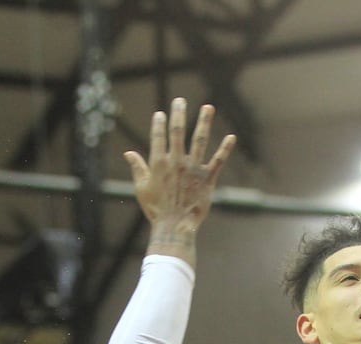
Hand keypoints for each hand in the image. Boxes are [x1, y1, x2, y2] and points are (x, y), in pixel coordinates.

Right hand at [125, 99, 235, 253]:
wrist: (175, 227)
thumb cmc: (156, 209)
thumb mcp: (141, 188)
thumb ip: (137, 168)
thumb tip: (128, 153)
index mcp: (159, 163)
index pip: (158, 136)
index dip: (159, 123)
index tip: (161, 114)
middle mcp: (177, 161)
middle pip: (178, 131)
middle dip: (178, 113)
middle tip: (180, 100)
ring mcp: (193, 169)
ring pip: (199, 140)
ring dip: (204, 121)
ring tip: (208, 107)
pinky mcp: (207, 178)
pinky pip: (218, 160)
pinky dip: (225, 149)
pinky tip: (231, 137)